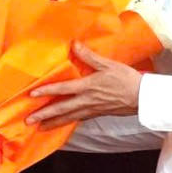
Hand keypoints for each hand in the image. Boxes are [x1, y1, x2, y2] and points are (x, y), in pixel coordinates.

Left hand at [27, 44, 142, 126]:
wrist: (143, 97)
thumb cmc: (126, 79)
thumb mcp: (108, 64)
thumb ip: (89, 56)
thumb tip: (74, 45)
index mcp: (88, 86)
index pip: (63, 89)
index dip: (47, 91)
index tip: (33, 94)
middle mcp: (87, 100)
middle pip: (62, 109)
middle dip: (44, 115)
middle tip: (28, 121)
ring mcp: (91, 109)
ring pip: (69, 118)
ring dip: (53, 123)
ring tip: (40, 127)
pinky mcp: (97, 114)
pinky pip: (78, 120)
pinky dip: (68, 123)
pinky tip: (62, 124)